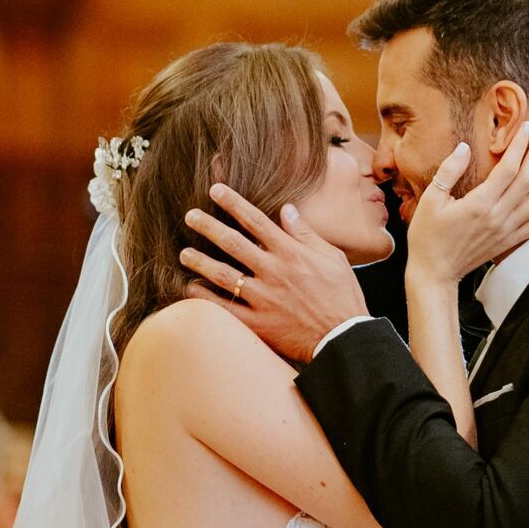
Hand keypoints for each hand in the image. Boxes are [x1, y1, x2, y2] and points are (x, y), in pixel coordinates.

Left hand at [182, 185, 368, 364]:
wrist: (344, 337)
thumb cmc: (342, 295)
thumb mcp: (332, 257)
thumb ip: (305, 233)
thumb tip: (287, 209)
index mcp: (291, 253)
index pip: (256, 221)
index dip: (233, 203)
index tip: (215, 190)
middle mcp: (274, 271)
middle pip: (234, 243)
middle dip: (209, 227)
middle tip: (190, 215)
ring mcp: (264, 298)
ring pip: (225, 275)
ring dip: (201, 262)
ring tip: (184, 253)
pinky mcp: (259, 323)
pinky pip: (226, 309)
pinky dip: (206, 298)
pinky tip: (191, 288)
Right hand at [405, 122, 528, 284]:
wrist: (435, 272)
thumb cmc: (427, 236)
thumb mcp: (430, 200)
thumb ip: (448, 172)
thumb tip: (464, 147)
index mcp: (479, 204)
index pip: (508, 168)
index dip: (520, 145)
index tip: (527, 126)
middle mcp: (498, 217)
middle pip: (528, 179)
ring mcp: (507, 231)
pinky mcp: (509, 242)